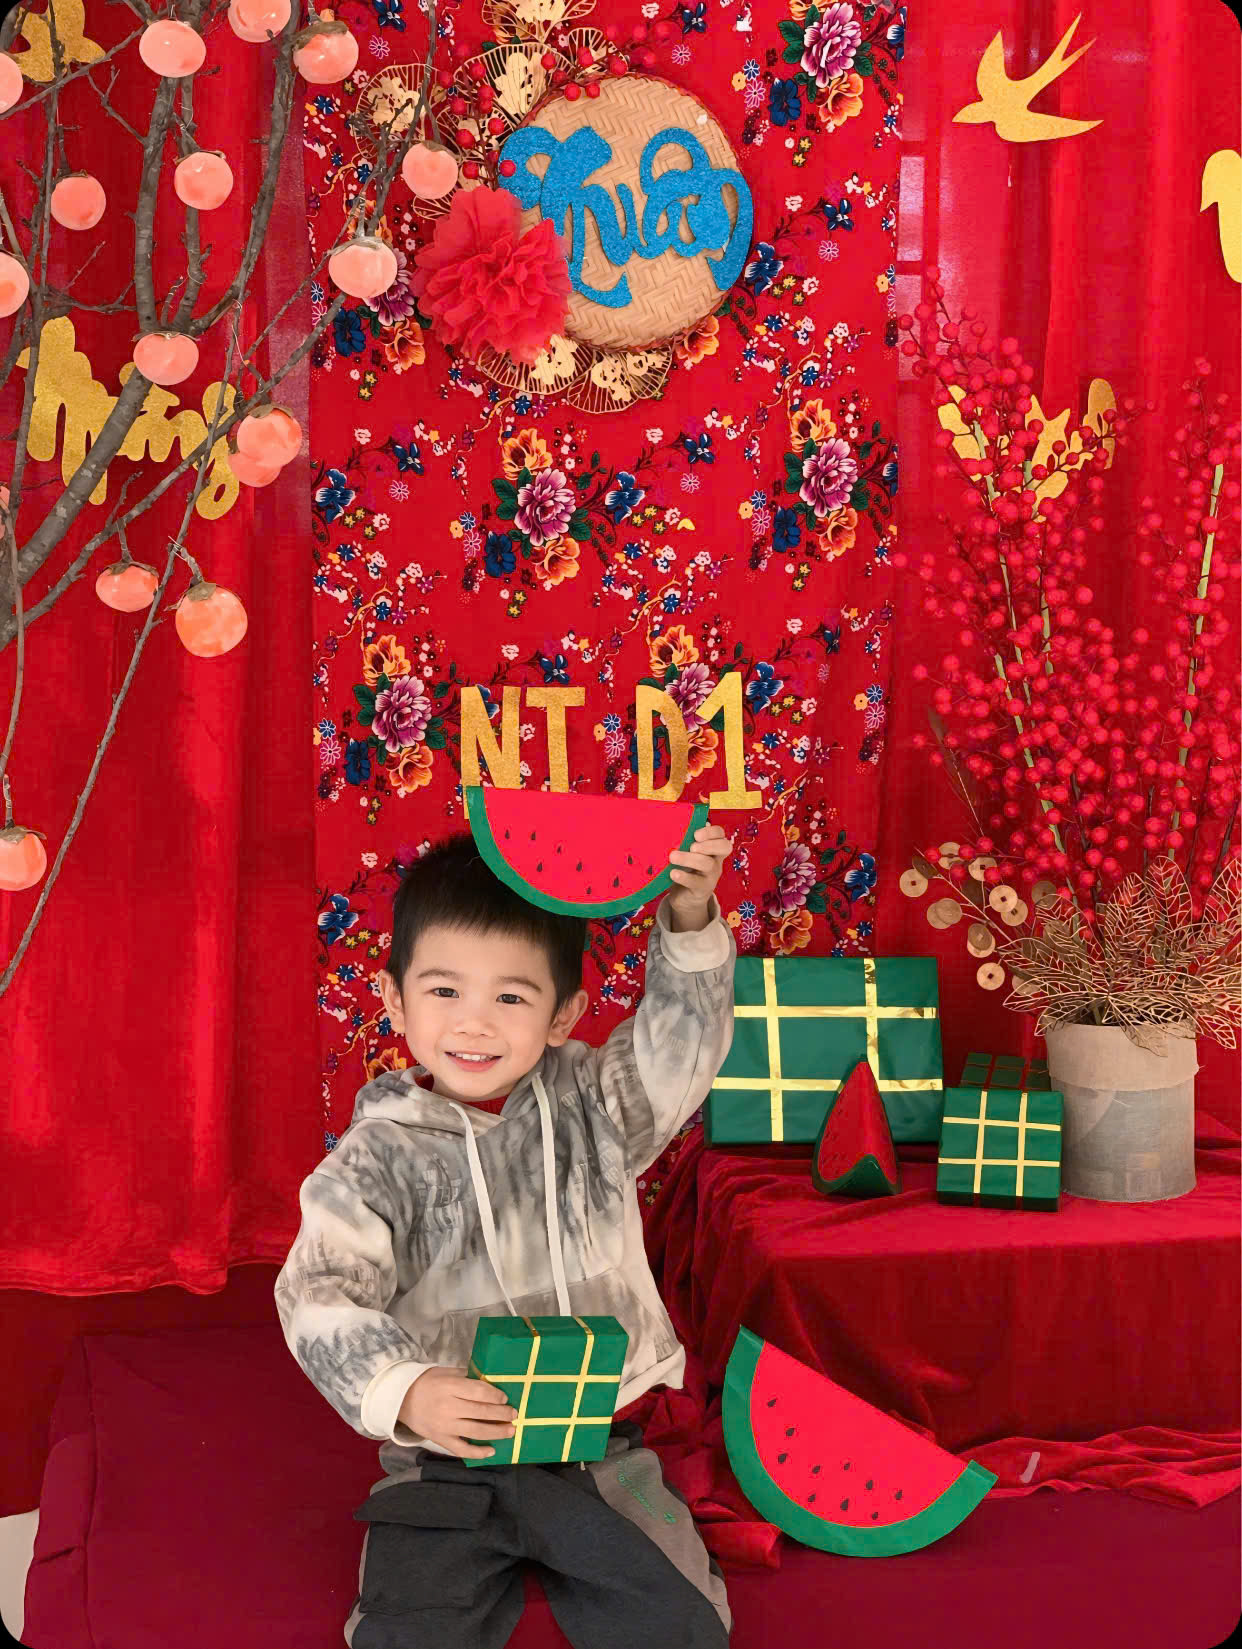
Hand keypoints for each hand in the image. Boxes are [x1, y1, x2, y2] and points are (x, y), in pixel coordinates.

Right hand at [397, 1365, 516, 1459]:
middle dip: (501, 1414)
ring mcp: (444, 1426)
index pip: (478, 1392)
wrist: (400, 1399)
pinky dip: (477, 1453)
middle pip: (481, 1412)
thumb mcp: (446, 1372)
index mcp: (449, 1387)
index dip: (495, 1395)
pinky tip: (491, 1451)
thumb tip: (490, 1381)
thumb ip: (467, 1377)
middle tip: (514, 1414)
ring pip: (475, 1432)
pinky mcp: (440, 1440)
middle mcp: (448, 1408)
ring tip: (511, 1431)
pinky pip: (461, 1450)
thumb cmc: (427, 1382)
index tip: (505, 1397)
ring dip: (496, 1432)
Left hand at [666, 822, 732, 930]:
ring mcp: (711, 875)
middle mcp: (716, 860)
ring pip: (707, 864)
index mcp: (713, 848)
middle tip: (692, 846)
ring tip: (673, 857)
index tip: (696, 834)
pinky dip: (684, 877)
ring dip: (690, 858)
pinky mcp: (702, 889)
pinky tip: (673, 873)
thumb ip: (684, 842)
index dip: (712, 832)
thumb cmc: (685, 869)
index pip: (720, 834)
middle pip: (723, 847)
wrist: (686, 898)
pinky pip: (696, 882)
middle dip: (708, 844)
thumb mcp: (687, 853)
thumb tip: (670, 830)